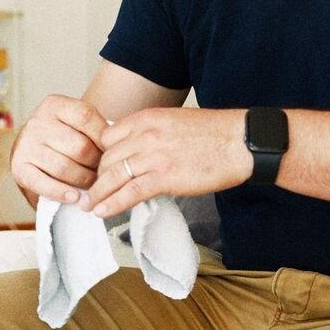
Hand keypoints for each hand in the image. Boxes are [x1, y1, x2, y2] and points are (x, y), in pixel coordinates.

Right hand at [11, 94, 108, 209]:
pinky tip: (74, 197)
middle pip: (79, 147)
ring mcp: (26, 144)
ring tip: (93, 185)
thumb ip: (96, 129)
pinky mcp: (18, 167)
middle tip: (104, 173)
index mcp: (55, 104)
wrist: (34, 146)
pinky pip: (42, 183)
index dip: (104, 138)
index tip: (114, 151)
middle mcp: (38, 121)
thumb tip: (118, 150)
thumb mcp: (78, 123)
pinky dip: (60, 192)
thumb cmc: (65, 135)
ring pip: (64, 167)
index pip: (86, 117)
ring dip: (83, 180)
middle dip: (96, 163)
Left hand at [82, 107, 251, 217]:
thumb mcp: (175, 121)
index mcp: (147, 118)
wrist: (240, 142)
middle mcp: (145, 134)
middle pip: (106, 157)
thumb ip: (152, 132)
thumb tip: (138, 150)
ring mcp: (154, 156)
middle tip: (95, 191)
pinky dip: (111, 204)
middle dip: (98, 176)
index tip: (100, 169)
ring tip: (90, 205)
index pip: (108, 137)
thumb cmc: (214, 133)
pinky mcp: (164, 177)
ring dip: (98, 193)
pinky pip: (128, 192)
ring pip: (112, 176)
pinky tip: (102, 212)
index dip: (101, 155)